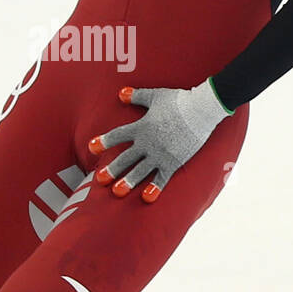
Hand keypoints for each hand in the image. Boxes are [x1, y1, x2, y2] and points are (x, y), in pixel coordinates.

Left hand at [88, 81, 229, 201]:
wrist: (201, 111)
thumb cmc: (178, 100)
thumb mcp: (155, 96)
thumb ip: (136, 96)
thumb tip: (120, 93)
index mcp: (141, 127)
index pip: (117, 135)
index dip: (104, 141)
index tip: (92, 147)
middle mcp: (148, 143)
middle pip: (125, 158)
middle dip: (112, 169)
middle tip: (100, 179)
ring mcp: (160, 154)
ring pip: (140, 171)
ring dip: (128, 181)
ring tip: (117, 192)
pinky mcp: (174, 162)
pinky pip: (162, 178)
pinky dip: (155, 188)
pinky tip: (146, 198)